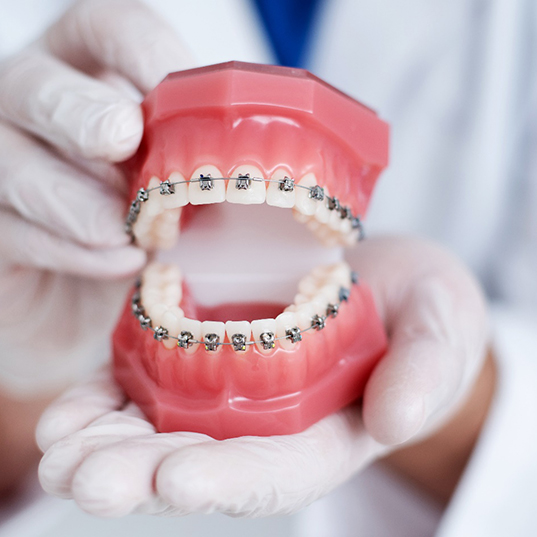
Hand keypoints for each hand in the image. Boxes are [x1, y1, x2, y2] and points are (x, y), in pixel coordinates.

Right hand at [0, 0, 193, 394]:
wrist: (95, 312)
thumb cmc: (155, 239)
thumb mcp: (192, 196)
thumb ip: (216, 171)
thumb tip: (289, 177)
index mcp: (95, 84)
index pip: (105, 31)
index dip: (139, 46)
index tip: (176, 83)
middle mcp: (39, 117)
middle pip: (35, 84)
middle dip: (80, 111)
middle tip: (121, 138)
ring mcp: (6, 171)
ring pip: (11, 160)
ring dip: (74, 196)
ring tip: (128, 233)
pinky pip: (13, 230)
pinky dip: (70, 248)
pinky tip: (119, 263)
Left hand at [36, 236, 489, 516]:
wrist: (390, 281)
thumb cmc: (424, 311)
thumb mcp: (442, 331)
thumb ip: (427, 371)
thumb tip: (399, 421)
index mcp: (328, 431)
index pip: (276, 468)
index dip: (229, 479)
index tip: (175, 479)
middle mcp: (271, 422)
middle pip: (204, 458)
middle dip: (141, 474)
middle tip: (80, 478)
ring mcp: (234, 388)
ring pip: (163, 427)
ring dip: (105, 443)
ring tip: (56, 450)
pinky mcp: (209, 348)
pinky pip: (151, 379)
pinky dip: (107, 397)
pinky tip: (68, 412)